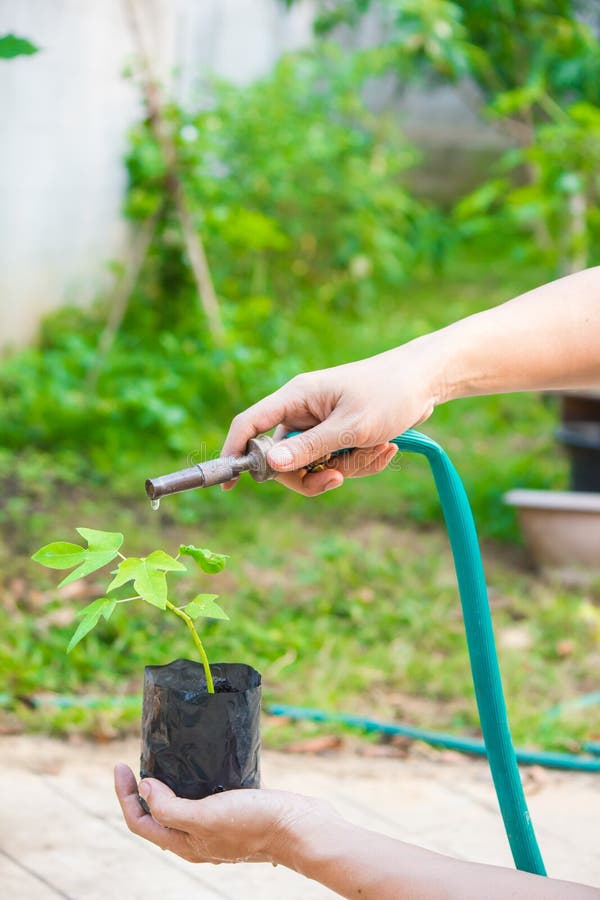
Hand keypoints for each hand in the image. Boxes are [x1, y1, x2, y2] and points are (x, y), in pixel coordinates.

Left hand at [114, 764, 327, 864]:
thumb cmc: (254, 823)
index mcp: (185, 844)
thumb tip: (145, 789)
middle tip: (134, 761)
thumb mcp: (206, 816)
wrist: (299, 827)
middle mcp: (196, 840)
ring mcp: (215, 828)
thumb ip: (172, 808)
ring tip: (160, 761)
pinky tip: (196, 765)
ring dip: (162, 788)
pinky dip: (189, 784)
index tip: (120, 765)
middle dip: (139, 792)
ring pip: (177, 809)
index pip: (140, 822)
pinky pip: (200, 800)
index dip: (125, 796)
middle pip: (154, 818)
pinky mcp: (233, 813)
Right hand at [221, 338, 442, 495]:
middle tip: (337, 478)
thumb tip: (269, 466)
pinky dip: (360, 463)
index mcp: (296, 398)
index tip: (228, 484)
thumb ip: (309, 448)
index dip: (233, 452)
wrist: (426, 381)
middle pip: (283, 459)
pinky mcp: (340, 436)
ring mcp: (321, 425)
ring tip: (379, 447)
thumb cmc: (389, 393)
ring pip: (315, 466)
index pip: (250, 424)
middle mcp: (303, 412)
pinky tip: (385, 448)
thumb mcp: (350, 427)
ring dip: (348, 467)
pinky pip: (337, 464)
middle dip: (311, 475)